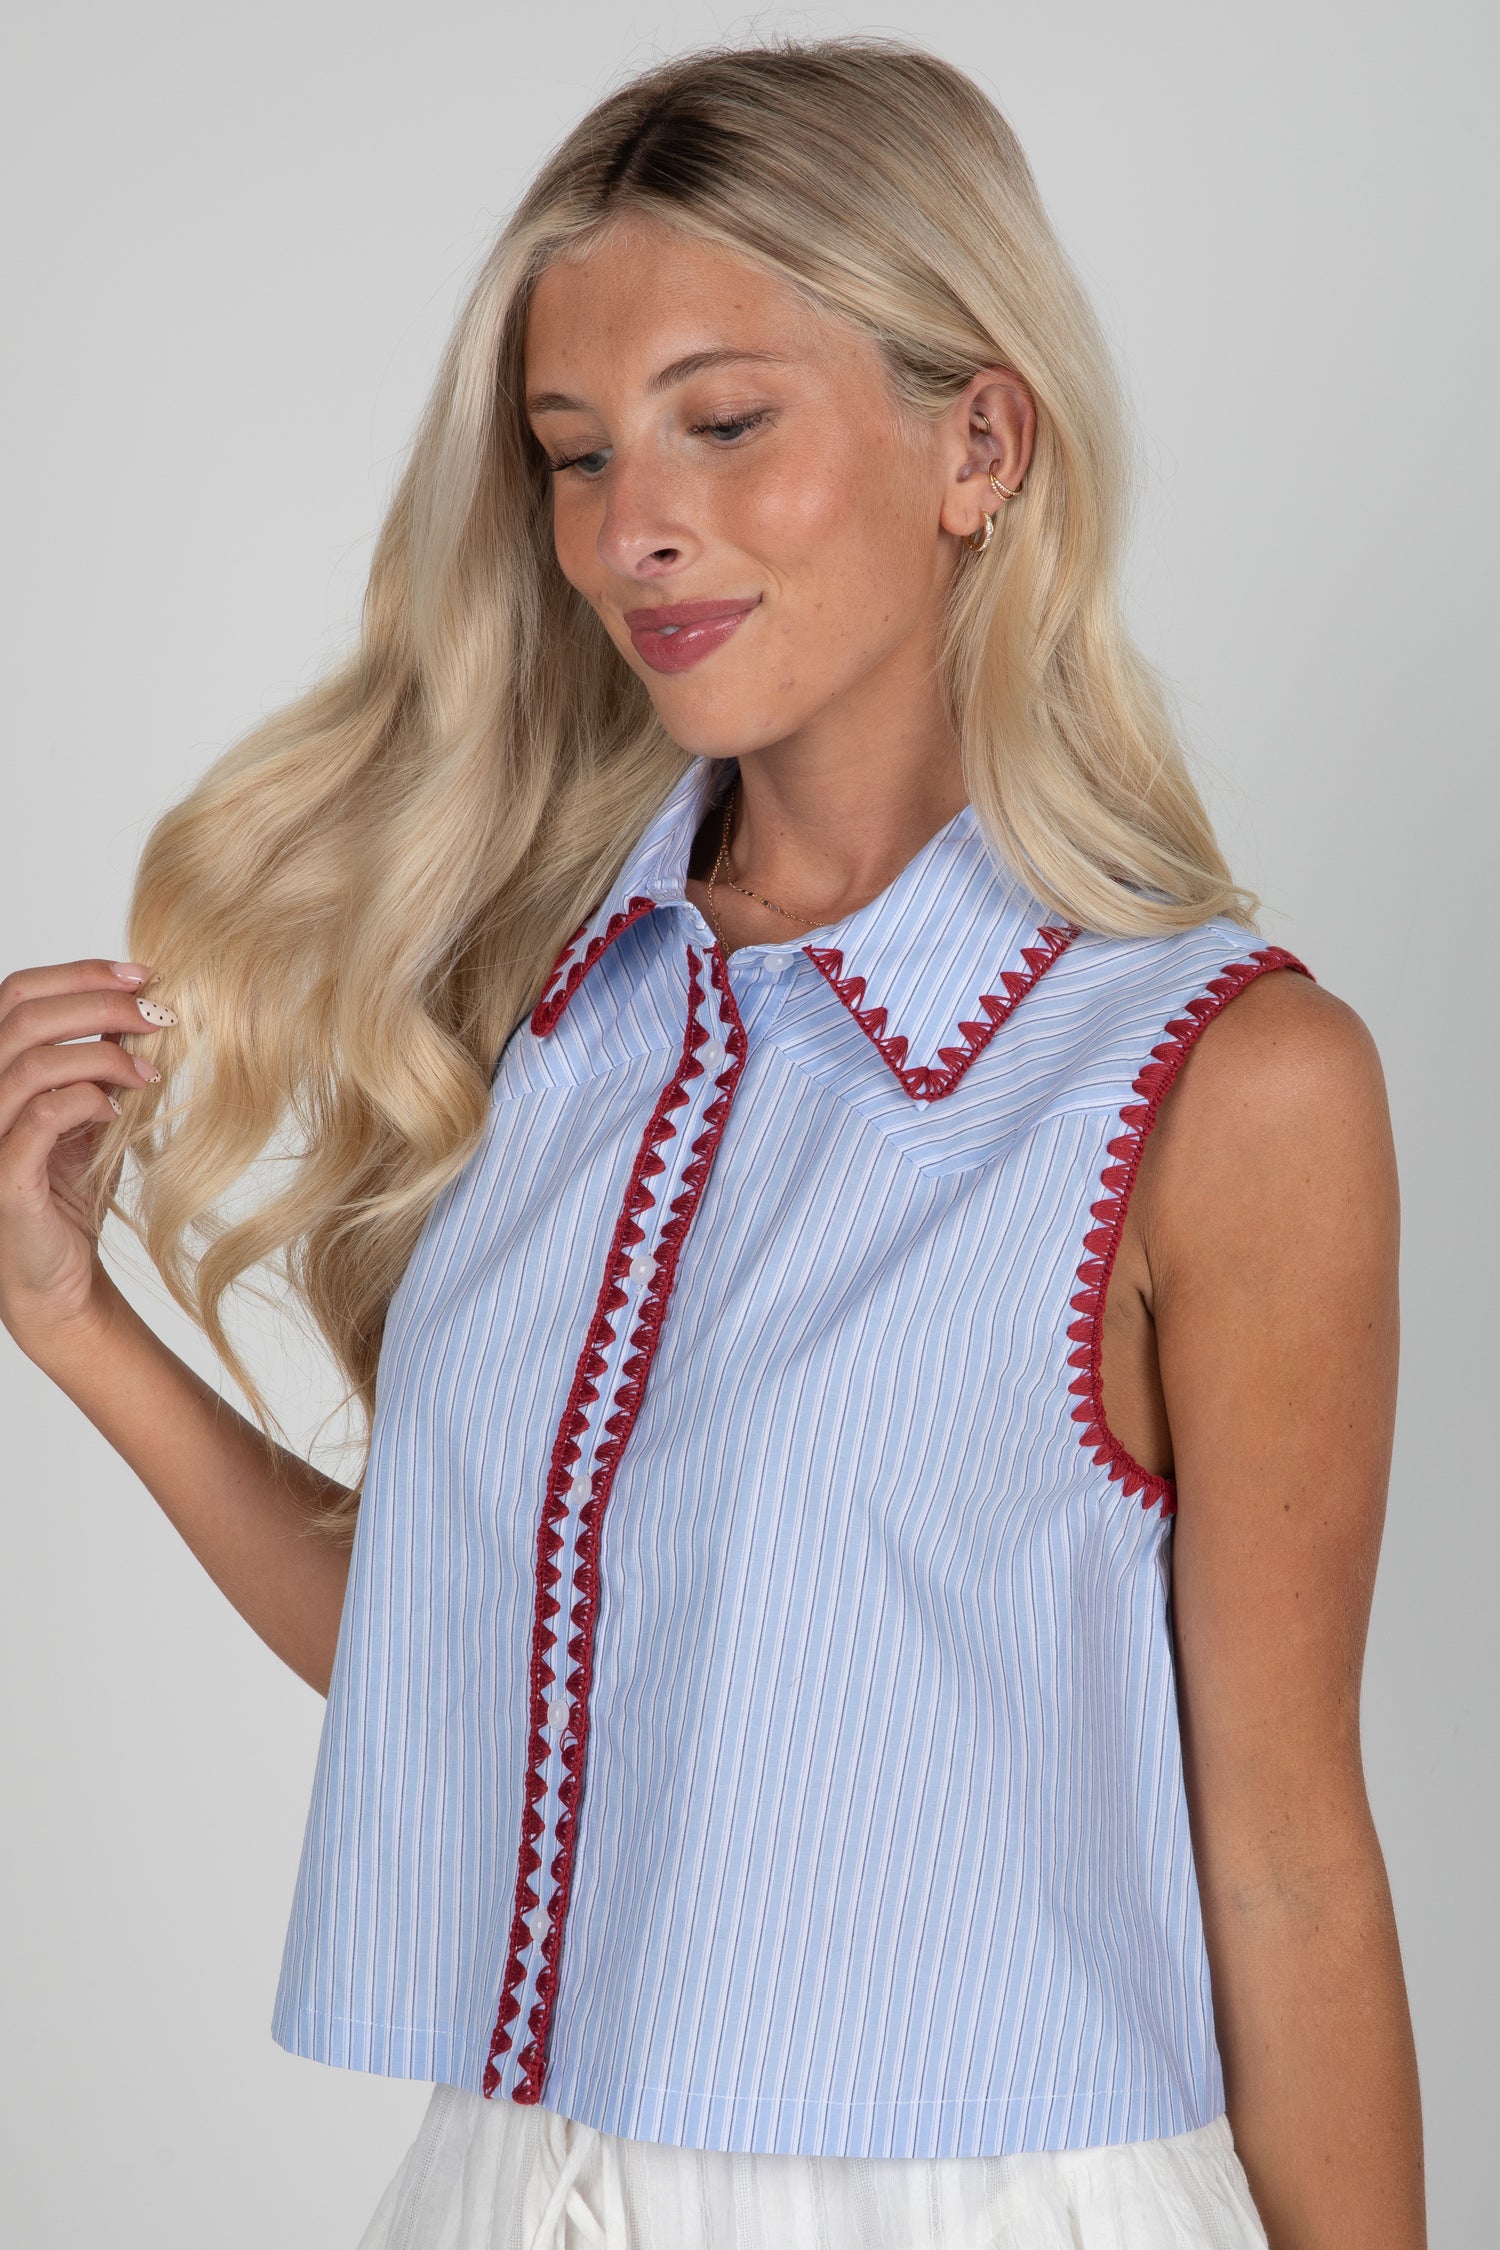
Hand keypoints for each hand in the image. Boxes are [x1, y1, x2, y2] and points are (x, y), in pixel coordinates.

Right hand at [0, 958, 171, 1360]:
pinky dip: (87, 1100)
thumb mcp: (91, 1115)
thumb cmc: (68, 1193)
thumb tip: (145, 1012)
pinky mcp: (5, 1174)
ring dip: (102, 1054)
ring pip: (31, 1060)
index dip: (79, 973)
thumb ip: (103, 1064)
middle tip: (157, 1015)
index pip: (19, 993)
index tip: (142, 974)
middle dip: (99, 1003)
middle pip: (23, 1015)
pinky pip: (41, 1115)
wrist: (58, 1277)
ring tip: (147, 1072)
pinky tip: (119, 1111)